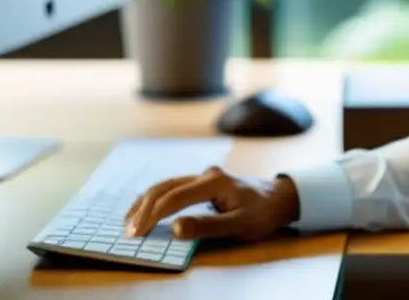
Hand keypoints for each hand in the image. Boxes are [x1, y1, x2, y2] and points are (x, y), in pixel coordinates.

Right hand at [124, 166, 299, 240]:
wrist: (279, 198)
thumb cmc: (262, 213)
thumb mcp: (240, 224)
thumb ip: (208, 226)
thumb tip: (176, 228)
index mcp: (213, 182)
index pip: (174, 198)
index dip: (153, 216)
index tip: (137, 233)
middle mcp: (205, 175)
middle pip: (165, 188)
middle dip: (144, 210)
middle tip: (129, 232)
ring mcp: (203, 176)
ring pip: (166, 185)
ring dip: (146, 202)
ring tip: (129, 221)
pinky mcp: (202, 182)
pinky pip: (172, 187)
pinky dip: (155, 198)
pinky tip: (145, 208)